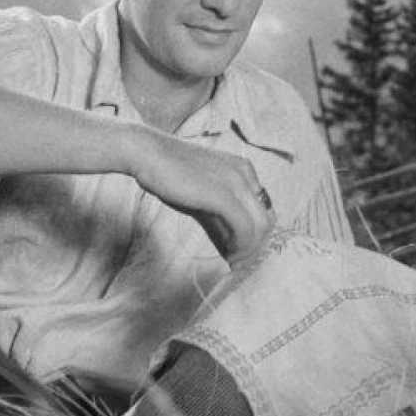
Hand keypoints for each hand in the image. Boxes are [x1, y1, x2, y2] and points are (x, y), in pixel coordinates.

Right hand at [123, 125, 274, 264]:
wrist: (148, 154)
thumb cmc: (171, 174)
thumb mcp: (204, 193)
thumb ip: (221, 214)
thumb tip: (233, 244)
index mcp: (244, 170)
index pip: (264, 209)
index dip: (256, 234)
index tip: (240, 250)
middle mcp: (245, 174)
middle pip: (267, 218)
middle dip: (256, 245)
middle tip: (238, 261)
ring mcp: (236, 182)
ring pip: (260, 225)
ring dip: (250, 250)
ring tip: (233, 261)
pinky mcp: (222, 194)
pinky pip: (244, 227)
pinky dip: (240, 246)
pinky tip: (229, 255)